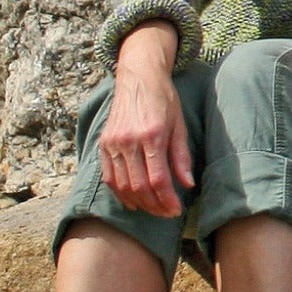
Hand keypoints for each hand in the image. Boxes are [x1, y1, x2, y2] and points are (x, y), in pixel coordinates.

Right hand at [99, 23, 191, 216]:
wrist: (139, 77)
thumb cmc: (164, 99)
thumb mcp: (179, 124)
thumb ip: (181, 156)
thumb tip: (187, 184)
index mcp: (151, 134)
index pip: (157, 179)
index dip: (167, 199)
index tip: (176, 210)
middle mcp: (128, 141)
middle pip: (139, 186)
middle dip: (154, 205)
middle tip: (167, 214)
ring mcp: (112, 143)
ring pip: (122, 186)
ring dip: (138, 203)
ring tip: (153, 209)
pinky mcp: (103, 144)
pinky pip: (109, 177)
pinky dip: (120, 193)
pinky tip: (133, 200)